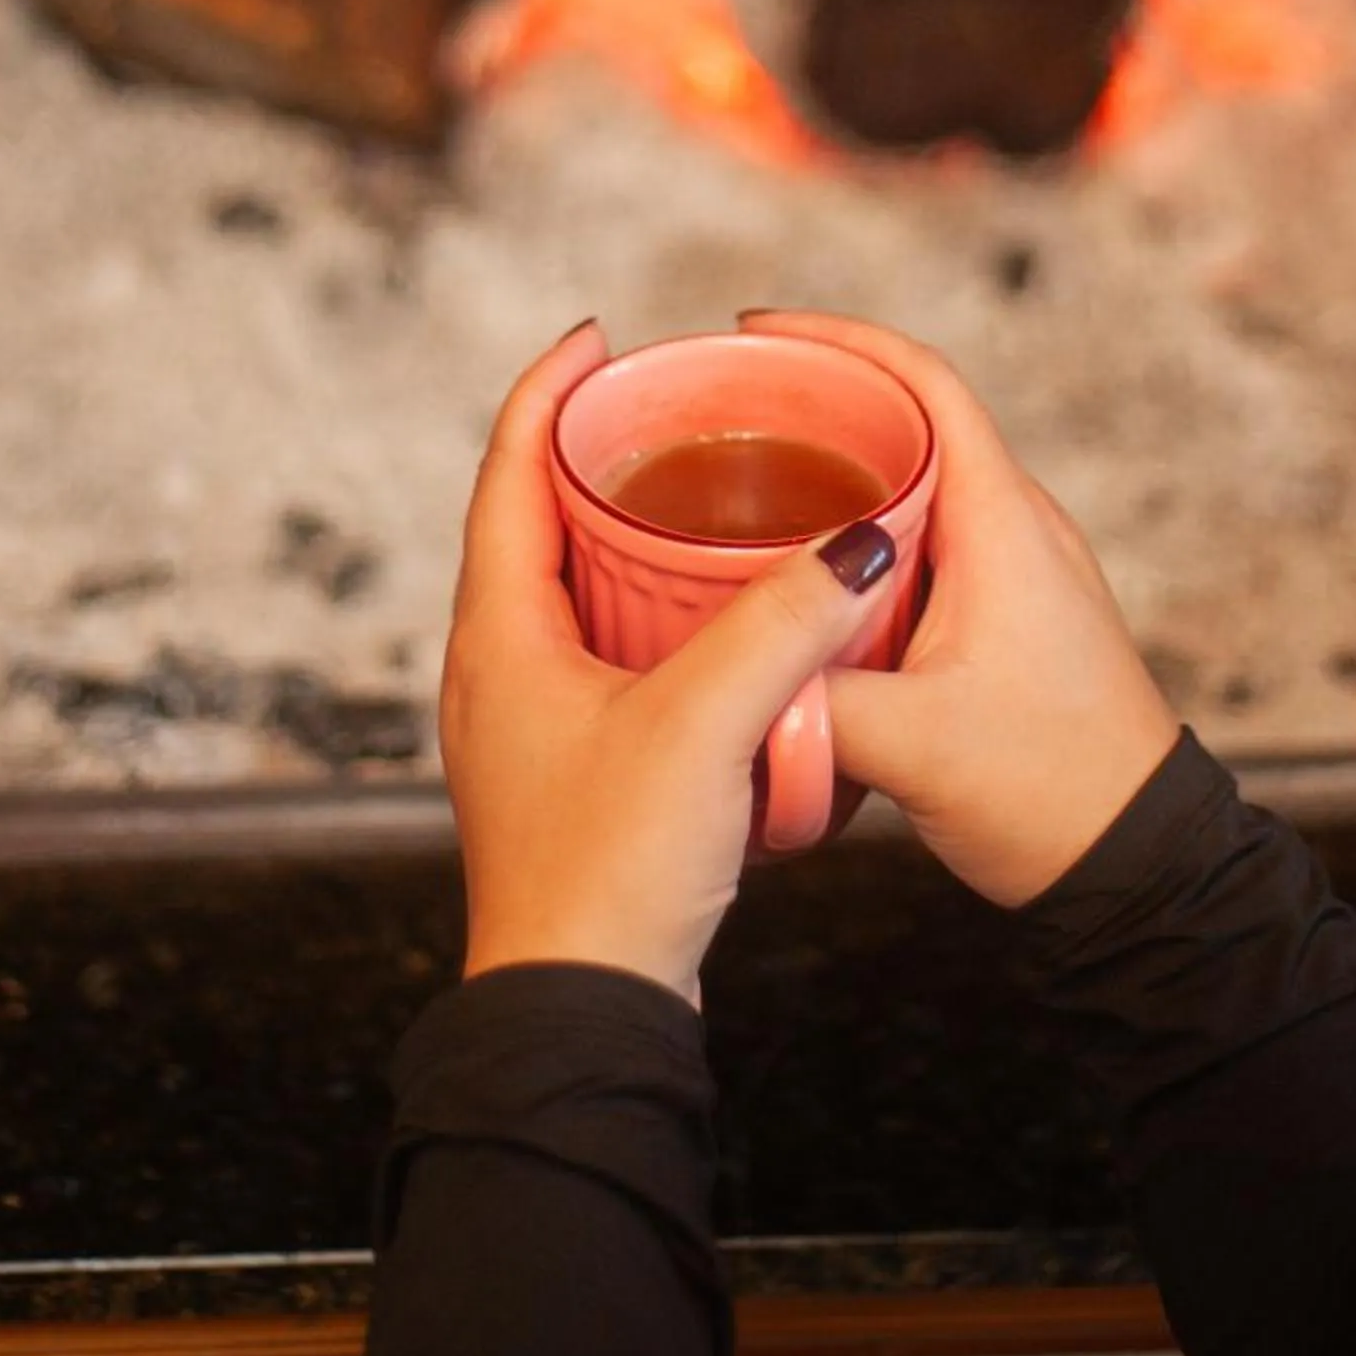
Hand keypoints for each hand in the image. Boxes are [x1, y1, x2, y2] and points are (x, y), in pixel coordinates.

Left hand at [441, 320, 900, 1006]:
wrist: (581, 1020)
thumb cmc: (609, 873)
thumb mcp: (704, 727)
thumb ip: (783, 627)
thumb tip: (860, 547)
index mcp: (498, 632)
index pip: (506, 471)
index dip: (546, 391)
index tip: (598, 336)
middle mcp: (495, 668)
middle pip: (530, 523)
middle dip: (591, 452)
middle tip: (662, 405)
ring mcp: (525, 726)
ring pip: (566, 593)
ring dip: (619, 533)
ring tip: (692, 494)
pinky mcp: (566, 774)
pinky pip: (597, 654)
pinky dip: (645, 610)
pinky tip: (710, 623)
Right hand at [741, 312, 1178, 908]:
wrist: (1140, 864)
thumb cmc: (1054, 791)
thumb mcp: (913, 745)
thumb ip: (810, 698)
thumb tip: (725, 667)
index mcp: (1002, 522)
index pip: (926, 381)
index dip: (841, 339)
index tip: (759, 332)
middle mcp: (1017, 525)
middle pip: (916, 416)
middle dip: (824, 394)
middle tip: (731, 404)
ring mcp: (1019, 568)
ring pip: (920, 479)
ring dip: (844, 462)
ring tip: (748, 470)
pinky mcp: (1010, 614)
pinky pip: (929, 536)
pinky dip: (863, 527)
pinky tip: (802, 567)